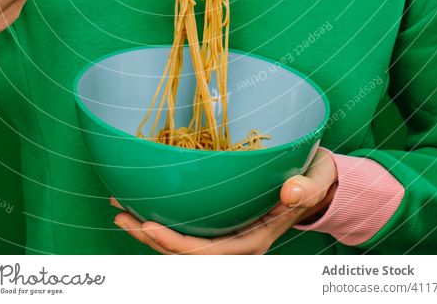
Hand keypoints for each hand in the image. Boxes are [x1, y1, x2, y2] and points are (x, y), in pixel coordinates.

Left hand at [111, 146, 337, 253]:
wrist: (316, 184)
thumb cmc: (313, 182)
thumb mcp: (314, 183)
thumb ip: (305, 190)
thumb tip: (289, 193)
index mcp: (254, 241)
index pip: (209, 254)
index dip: (177, 244)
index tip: (149, 226)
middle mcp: (235, 244)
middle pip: (185, 253)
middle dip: (151, 239)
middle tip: (122, 216)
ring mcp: (225, 235)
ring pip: (180, 244)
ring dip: (148, 230)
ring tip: (120, 210)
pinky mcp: (219, 223)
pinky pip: (186, 228)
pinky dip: (162, 218)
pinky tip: (142, 202)